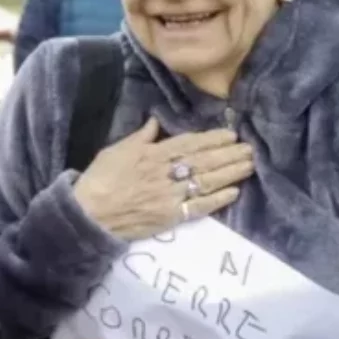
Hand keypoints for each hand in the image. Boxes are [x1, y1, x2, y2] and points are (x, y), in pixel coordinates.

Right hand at [72, 117, 252, 240]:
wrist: (89, 214)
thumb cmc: (100, 179)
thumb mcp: (116, 150)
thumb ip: (140, 137)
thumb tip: (155, 121)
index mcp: (152, 154)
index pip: (188, 144)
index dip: (212, 139)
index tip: (231, 134)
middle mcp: (165, 173)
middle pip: (203, 162)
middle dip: (228, 155)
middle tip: (250, 149)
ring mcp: (169, 196)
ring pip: (206, 182)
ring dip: (230, 174)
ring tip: (249, 166)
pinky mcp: (170, 217)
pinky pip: (198, 207)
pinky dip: (217, 200)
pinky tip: (234, 192)